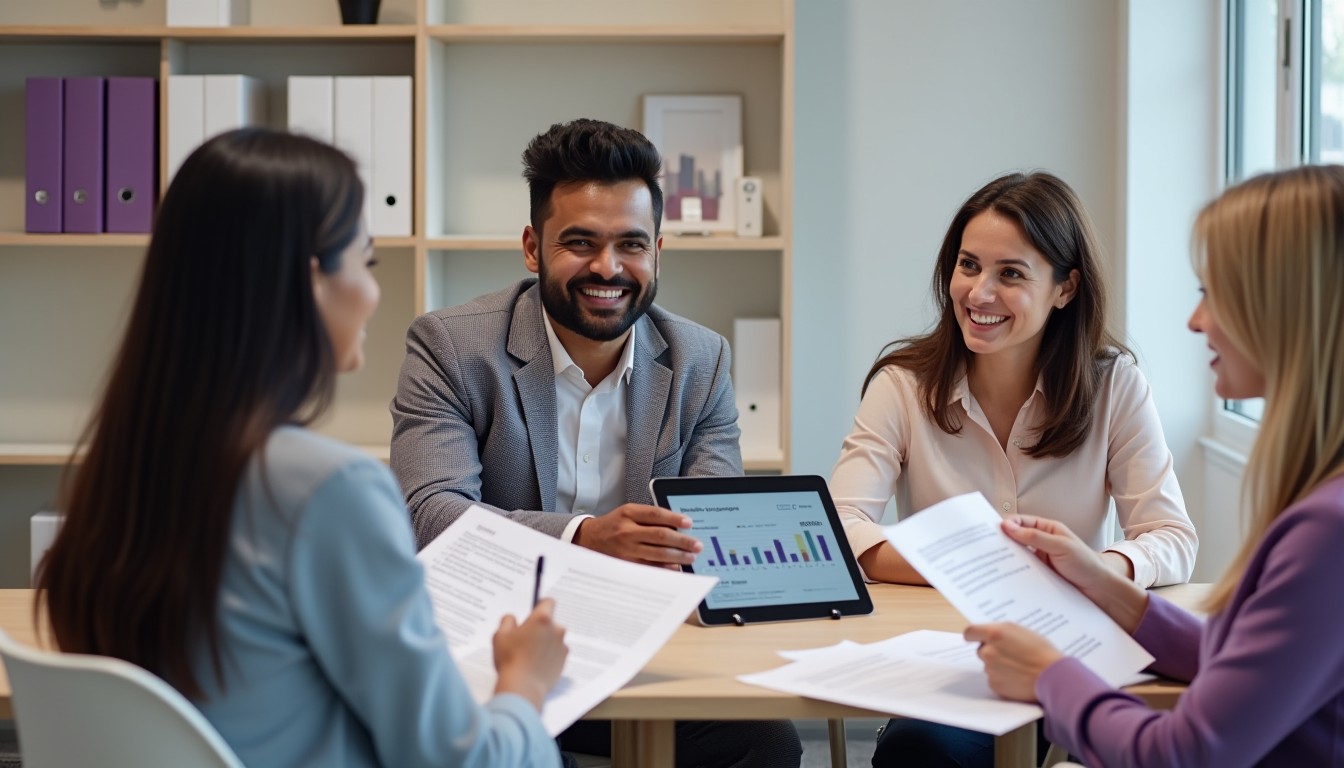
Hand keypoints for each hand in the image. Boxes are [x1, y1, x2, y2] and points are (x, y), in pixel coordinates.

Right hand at [492, 598, 568, 709]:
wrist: (523, 687)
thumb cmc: (510, 659)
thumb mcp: (500, 635)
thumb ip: (507, 621)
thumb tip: (513, 619)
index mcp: (542, 619)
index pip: (548, 602)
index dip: (540, 605)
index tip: (533, 612)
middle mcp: (557, 630)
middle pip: (550, 622)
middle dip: (539, 628)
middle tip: (524, 639)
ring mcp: (562, 646)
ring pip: (553, 638)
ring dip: (544, 642)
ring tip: (528, 655)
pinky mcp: (564, 661)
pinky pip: (556, 653)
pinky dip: (548, 656)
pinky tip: (535, 665)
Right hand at [573, 504, 702, 566]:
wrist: (587, 540)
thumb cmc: (612, 526)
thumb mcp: (626, 514)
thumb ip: (647, 517)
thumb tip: (676, 526)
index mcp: (628, 513)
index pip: (656, 514)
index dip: (675, 518)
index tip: (689, 523)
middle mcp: (627, 531)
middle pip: (660, 535)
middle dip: (682, 541)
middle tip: (697, 545)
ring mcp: (626, 550)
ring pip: (657, 553)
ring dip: (678, 556)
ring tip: (691, 557)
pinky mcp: (625, 565)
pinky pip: (649, 567)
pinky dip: (665, 568)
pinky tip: (676, 568)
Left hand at [964, 622, 1062, 701]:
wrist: (1053, 677)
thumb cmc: (1042, 652)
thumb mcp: (1022, 631)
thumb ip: (1001, 631)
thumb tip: (988, 633)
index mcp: (994, 634)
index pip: (970, 632)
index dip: (974, 635)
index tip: (976, 637)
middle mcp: (988, 652)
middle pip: (981, 650)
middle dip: (991, 651)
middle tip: (1010, 654)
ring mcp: (990, 670)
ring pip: (988, 665)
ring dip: (998, 665)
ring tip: (1018, 666)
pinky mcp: (995, 685)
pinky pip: (994, 679)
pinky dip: (1003, 678)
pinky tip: (1018, 677)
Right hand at [1002, 516, 1148, 632]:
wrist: (1100, 590)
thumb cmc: (1085, 564)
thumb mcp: (1060, 546)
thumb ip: (1034, 537)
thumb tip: (1007, 526)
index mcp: (1048, 529)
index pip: (1021, 522)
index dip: (1006, 525)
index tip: (990, 532)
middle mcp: (1042, 543)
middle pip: (1016, 539)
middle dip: (1001, 542)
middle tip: (983, 549)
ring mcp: (1040, 559)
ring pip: (1017, 556)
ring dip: (1005, 559)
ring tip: (988, 565)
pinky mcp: (1038, 575)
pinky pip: (1021, 571)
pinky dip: (1012, 573)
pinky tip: (1003, 578)